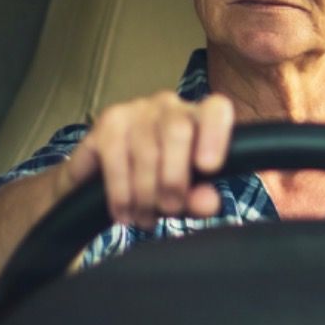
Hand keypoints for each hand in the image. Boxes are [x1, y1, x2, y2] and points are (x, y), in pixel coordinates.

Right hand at [59, 91, 235, 228]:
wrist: (107, 179)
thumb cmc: (159, 182)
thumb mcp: (184, 196)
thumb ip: (200, 200)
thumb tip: (208, 203)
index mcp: (200, 118)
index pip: (216, 110)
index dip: (215, 135)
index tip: (209, 167)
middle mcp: (169, 106)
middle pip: (178, 131)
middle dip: (173, 179)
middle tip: (170, 209)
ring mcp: (136, 109)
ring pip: (145, 149)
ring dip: (145, 193)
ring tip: (145, 217)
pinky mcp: (107, 121)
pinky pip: (115, 156)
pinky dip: (120, 191)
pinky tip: (123, 211)